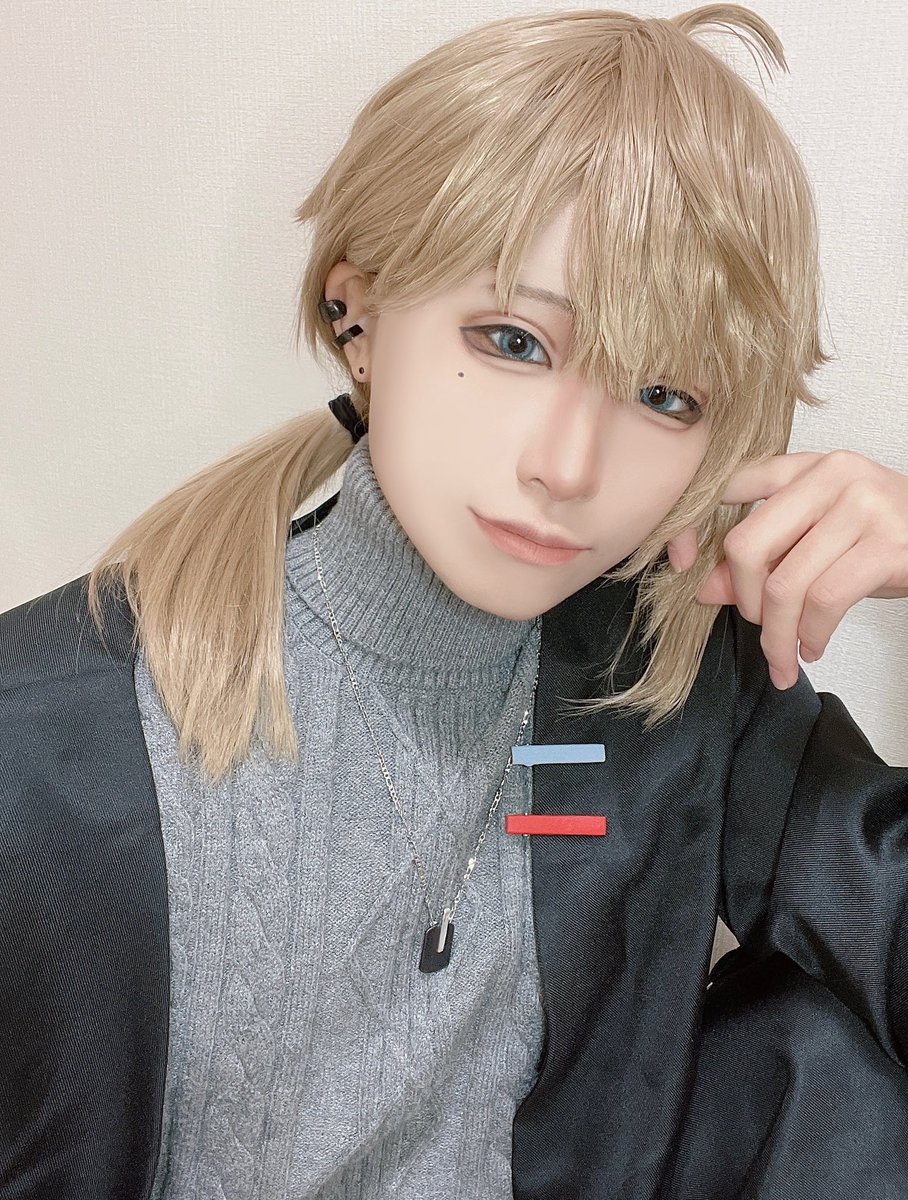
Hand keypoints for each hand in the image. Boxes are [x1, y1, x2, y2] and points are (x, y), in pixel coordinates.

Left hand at [666, 450, 907, 689]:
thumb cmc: (884, 539)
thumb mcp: (818, 542)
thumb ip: (766, 558)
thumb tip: (707, 588)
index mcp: (804, 467)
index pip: (728, 486)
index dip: (690, 527)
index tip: (679, 566)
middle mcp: (830, 476)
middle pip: (747, 545)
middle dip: (743, 601)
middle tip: (758, 628)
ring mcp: (861, 506)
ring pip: (785, 584)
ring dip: (778, 634)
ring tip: (786, 655)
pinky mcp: (887, 544)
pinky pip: (824, 600)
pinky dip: (811, 634)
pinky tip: (813, 646)